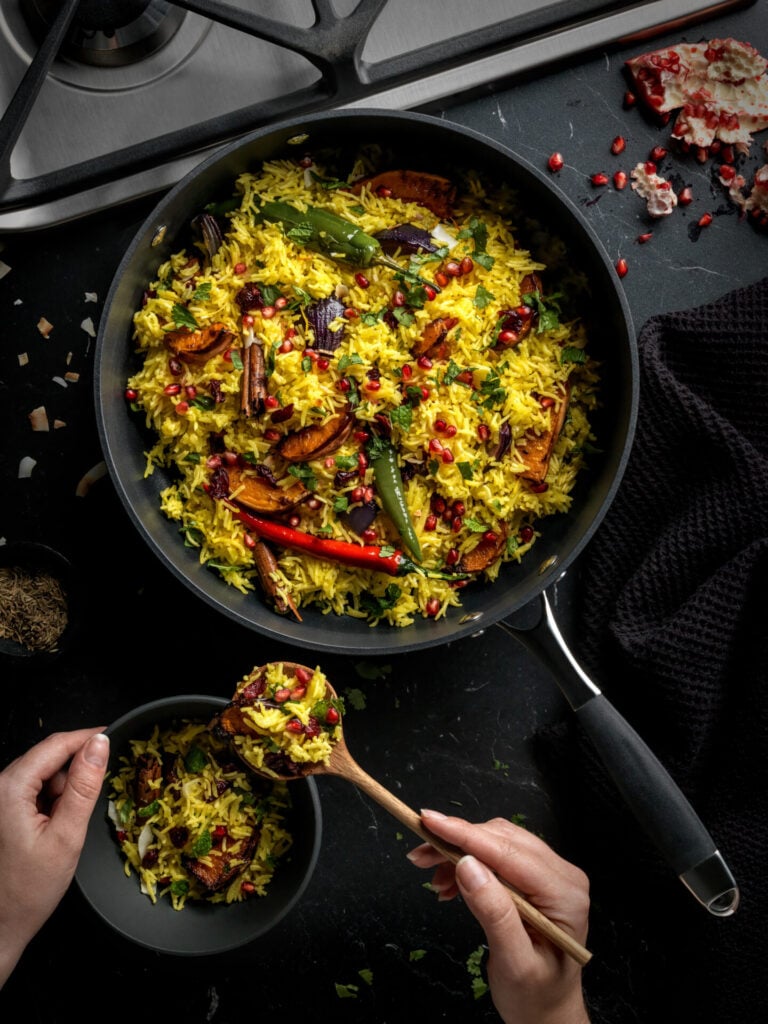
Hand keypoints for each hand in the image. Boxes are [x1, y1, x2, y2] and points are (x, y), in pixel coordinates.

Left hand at [0, 728, 108, 987]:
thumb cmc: (28, 890)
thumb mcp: (66, 836)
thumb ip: (85, 786)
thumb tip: (100, 744)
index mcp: (9, 788)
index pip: (56, 744)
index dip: (89, 737)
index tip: (115, 737)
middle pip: (49, 758)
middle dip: (75, 774)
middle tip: (89, 804)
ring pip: (43, 774)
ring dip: (62, 791)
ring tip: (64, 827)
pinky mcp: (2, 810)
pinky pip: (33, 791)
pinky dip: (50, 802)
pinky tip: (52, 829)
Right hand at [407, 809, 590, 1023]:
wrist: (547, 1015)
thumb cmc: (535, 997)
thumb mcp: (514, 962)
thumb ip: (494, 913)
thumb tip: (466, 864)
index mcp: (565, 893)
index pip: (509, 852)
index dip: (466, 834)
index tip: (429, 821)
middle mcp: (562, 875)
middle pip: (501, 840)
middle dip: (456, 842)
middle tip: (418, 855)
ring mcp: (550, 874)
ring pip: (496, 843)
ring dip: (459, 852)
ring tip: (433, 878)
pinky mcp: (535, 878)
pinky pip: (497, 856)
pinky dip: (468, 864)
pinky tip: (449, 884)